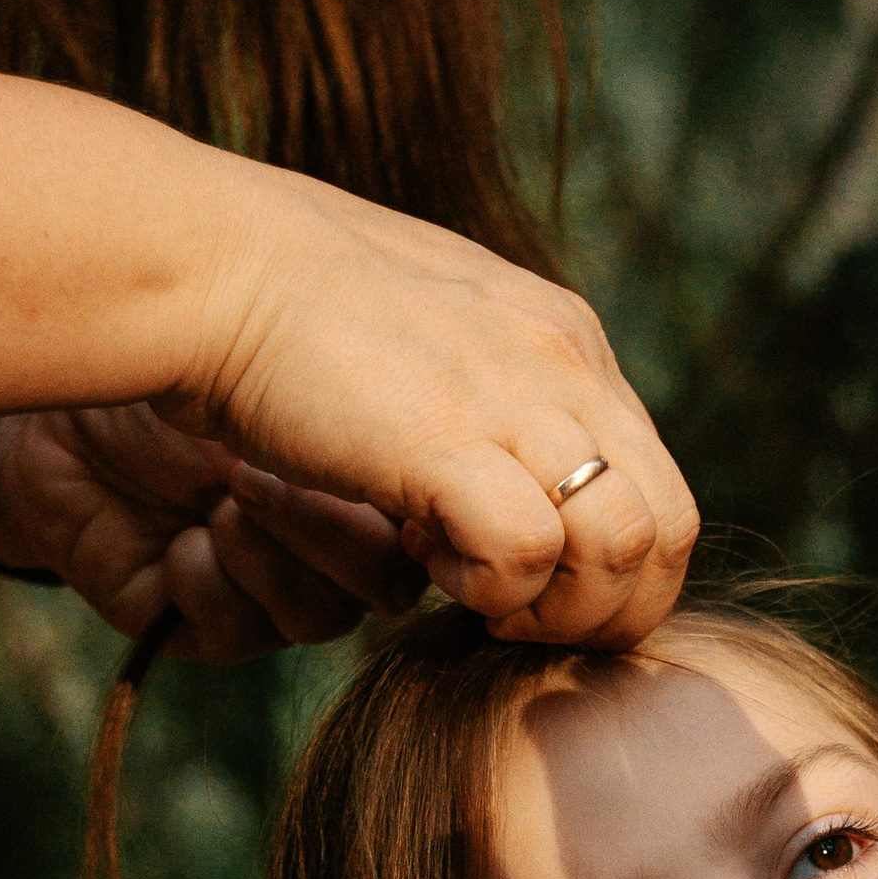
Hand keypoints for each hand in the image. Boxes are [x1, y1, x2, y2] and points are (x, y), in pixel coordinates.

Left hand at [0, 402, 420, 662]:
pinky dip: (208, 576)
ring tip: (216, 494)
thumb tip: (467, 485)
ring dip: (265, 551)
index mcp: (375, 489)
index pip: (440, 535)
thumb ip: (384, 435)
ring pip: (321, 617)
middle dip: (329, 530)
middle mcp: (335, 551)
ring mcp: (276, 595)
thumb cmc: (182, 366)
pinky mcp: (212, 629)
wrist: (64, 407)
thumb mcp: (296, 381)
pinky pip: (245, 630)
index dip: (417, 519)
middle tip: (260, 472)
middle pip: (392, 589)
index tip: (372, 469)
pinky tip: (177, 537)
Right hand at [175, 169, 698, 646]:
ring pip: (625, 545)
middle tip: (514, 615)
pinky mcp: (451, 438)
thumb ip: (487, 396)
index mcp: (567, 342)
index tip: (524, 575)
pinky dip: (492, 588)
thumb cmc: (289, 308)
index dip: (607, 564)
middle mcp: (565, 364)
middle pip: (668, 529)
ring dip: (556, 604)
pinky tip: (426, 560)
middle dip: (606, 605)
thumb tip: (501, 474)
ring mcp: (517, 396)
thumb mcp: (427, 340)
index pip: (659, 488)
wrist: (208, 263)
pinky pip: (531, 552)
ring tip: (473, 595)